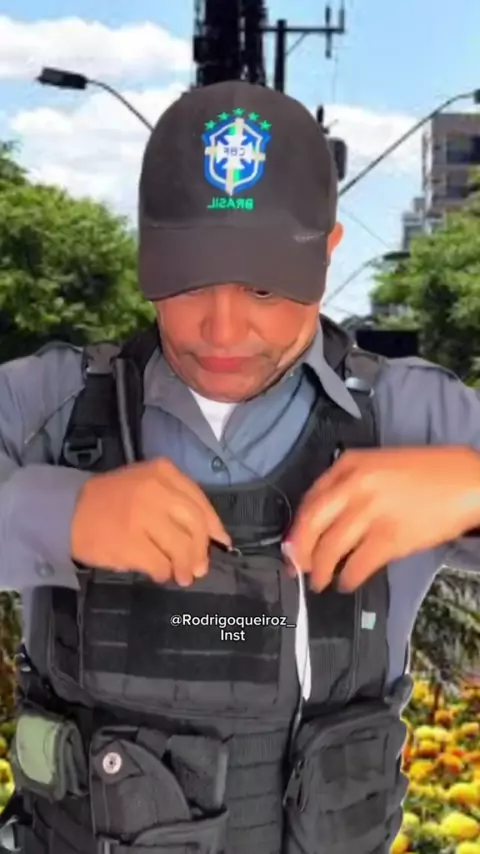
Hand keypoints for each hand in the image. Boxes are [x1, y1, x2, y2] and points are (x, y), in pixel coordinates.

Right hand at [70, 458, 230, 585]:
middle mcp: (156, 490)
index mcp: (164, 472)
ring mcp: (143, 516)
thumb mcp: (148, 483)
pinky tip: (159, 574)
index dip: (214, 527)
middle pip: (195, 526)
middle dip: (200, 551)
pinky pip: (160, 564)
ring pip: (181, 547)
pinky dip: (163, 572)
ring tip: (181, 576)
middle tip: (199, 568)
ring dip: (185, 567)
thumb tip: (212, 536)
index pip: (200, 503)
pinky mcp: (130, 543)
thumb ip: (178, 502)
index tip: (221, 543)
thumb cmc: (114, 499)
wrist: (69, 510)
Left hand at [287, 446, 479, 592]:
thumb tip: (321, 520)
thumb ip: (348, 485)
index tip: (291, 545)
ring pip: (330, 548)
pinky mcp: (390, 537)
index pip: (310, 500)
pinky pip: (357, 565)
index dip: (297, 528)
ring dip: (321, 571)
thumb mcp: (378, 465)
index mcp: (349, 464)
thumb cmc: (424, 474)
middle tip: (298, 569)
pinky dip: (348, 578)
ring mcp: (371, 512)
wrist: (466, 482)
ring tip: (321, 582)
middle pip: (311, 525)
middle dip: (299, 552)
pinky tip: (347, 583)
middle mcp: (354, 485)